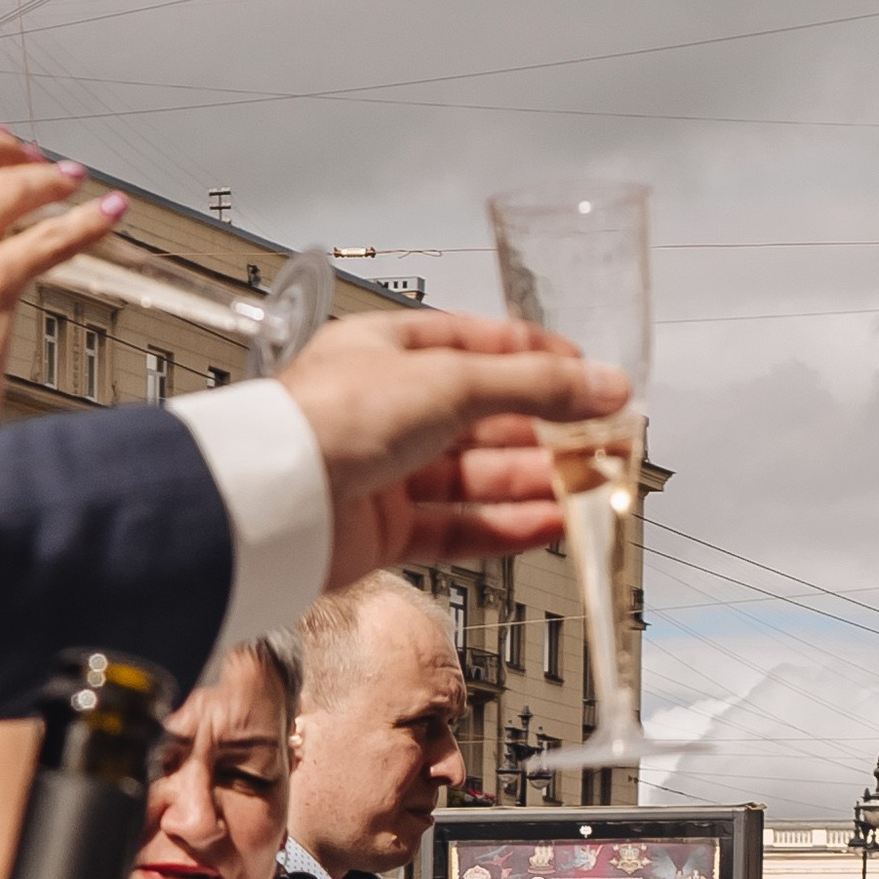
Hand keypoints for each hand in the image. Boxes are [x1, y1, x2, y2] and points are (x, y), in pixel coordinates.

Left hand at [278, 310, 631, 583]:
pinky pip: (456, 529)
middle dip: (545, 430)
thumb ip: (534, 386)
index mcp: (388, 351)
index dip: (533, 360)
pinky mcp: (381, 532)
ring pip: (473, 478)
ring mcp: (382, 473)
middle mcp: (383, 409)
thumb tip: (602, 385)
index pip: (475, 345)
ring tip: (587, 487)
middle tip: (600, 441)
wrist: (276, 499)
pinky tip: (548, 523)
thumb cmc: (331, 419)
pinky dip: (504, 527)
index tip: (585, 377)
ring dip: (533, 482)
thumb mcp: (451, 381)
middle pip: (481, 418)